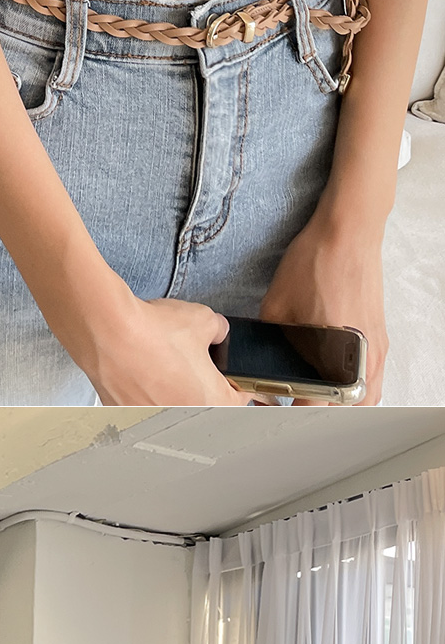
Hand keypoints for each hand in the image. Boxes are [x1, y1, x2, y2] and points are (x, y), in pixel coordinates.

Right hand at [85, 278, 240, 408]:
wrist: (108, 332)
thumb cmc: (151, 332)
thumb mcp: (202, 319)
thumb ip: (219, 329)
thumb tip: (217, 331)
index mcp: (213, 400)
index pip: (241, 399)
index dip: (236, 382)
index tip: (230, 375)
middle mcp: (184, 417)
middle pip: (205, 406)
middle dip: (202, 387)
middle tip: (193, 366)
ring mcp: (153, 419)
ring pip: (172, 408)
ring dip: (172, 392)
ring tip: (162, 367)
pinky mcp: (126, 415)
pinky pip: (144, 407)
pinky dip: (144, 392)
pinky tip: (139, 371)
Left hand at [259, 200, 387, 401]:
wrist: (349, 231)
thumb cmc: (318, 261)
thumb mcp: (276, 305)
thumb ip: (270, 340)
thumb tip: (261, 358)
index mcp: (337, 356)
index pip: (317, 406)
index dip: (293, 412)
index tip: (278, 410)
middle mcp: (364, 359)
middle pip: (349, 411)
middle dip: (323, 413)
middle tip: (299, 405)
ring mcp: (377, 349)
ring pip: (367, 397)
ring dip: (344, 402)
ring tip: (319, 396)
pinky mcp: (380, 337)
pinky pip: (374, 376)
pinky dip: (358, 385)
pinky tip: (337, 372)